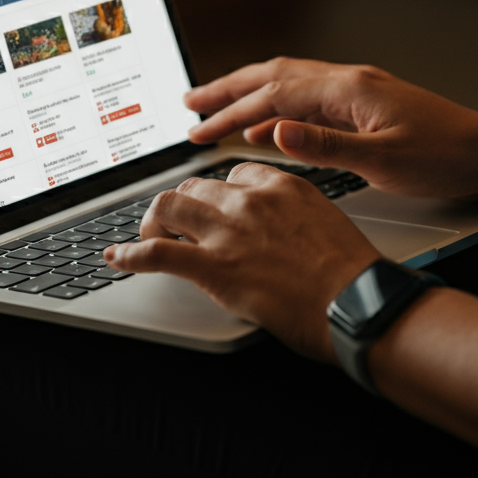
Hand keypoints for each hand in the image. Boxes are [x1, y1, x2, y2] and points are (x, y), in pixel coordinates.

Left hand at [104, 162, 380, 361]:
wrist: (358, 304)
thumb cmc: (352, 277)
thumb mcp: (326, 225)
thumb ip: (293, 218)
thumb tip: (276, 233)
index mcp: (282, 186)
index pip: (232, 173)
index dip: (216, 192)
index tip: (212, 206)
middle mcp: (251, 200)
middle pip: (196, 185)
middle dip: (182, 205)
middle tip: (178, 225)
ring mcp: (229, 231)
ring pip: (169, 205)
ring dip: (153, 221)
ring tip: (150, 237)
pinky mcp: (213, 266)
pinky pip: (157, 251)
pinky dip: (130, 254)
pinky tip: (118, 258)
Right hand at [185, 57, 477, 202]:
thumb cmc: (444, 157)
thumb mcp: (382, 160)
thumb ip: (324, 146)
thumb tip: (275, 131)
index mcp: (348, 89)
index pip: (274, 96)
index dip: (231, 112)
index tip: (199, 130)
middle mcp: (347, 81)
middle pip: (272, 76)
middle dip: (227, 89)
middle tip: (189, 102)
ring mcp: (355, 90)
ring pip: (286, 83)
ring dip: (247, 93)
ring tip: (214, 107)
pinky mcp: (362, 104)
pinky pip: (306, 99)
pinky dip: (276, 109)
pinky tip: (266, 127)